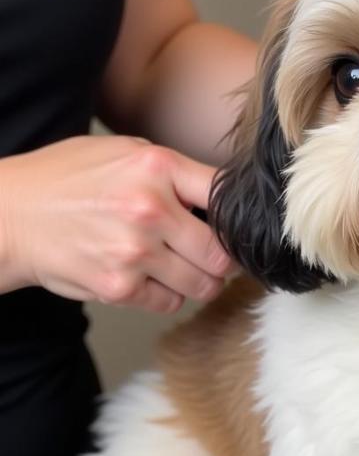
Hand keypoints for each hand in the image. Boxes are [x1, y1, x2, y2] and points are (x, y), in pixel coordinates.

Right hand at [0, 136, 231, 312]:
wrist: (8, 215)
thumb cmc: (67, 180)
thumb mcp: (122, 153)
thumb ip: (175, 173)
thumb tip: (225, 199)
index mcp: (156, 168)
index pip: (226, 199)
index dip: (239, 219)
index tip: (238, 228)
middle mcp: (150, 209)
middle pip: (223, 254)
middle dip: (222, 260)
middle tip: (212, 256)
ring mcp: (135, 252)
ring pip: (203, 284)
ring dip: (199, 281)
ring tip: (180, 266)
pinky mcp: (119, 287)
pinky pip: (170, 302)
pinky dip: (167, 295)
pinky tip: (149, 276)